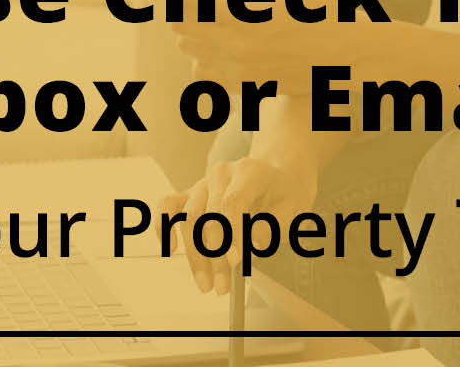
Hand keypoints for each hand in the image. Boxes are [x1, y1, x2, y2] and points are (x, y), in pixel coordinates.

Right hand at [157, 139, 319, 294]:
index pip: (232, 202)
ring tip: (206, 284)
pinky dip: (165, 226)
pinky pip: (169, 206)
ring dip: (195, 256)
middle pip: (208, 214)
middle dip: (214, 256)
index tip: (235, 261)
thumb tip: (247, 246)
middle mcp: (222, 173)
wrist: (279, 178)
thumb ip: (272, 229)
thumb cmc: (285, 196)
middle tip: (222, 286)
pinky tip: (171, 248)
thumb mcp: (293, 212)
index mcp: (250, 172)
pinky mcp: (190, 194)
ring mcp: (203, 183)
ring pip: (188, 218)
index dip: (231, 233)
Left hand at [170, 0, 442, 92]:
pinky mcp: (249, 88)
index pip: (189, 4)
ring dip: (197, 38)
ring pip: (192, 54)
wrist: (351, 56)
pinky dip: (208, 62)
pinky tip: (229, 52)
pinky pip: (208, 77)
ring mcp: (243, 70)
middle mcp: (239, 45)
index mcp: (248, 15)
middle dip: (189, 15)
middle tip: (208, 6)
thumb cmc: (322, 13)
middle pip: (182, 29)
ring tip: (220, 28)